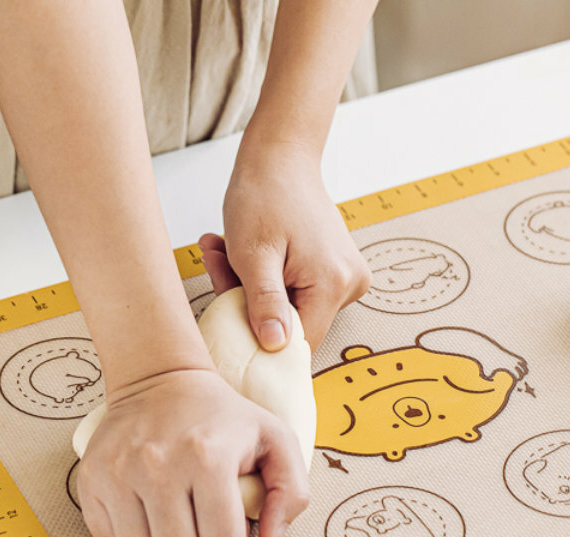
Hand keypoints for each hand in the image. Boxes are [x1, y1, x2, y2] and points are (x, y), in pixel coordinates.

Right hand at [75, 369, 309, 536]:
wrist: (161, 380)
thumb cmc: (224, 417)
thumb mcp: (276, 440)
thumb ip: (291, 492)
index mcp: (209, 459)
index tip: (225, 516)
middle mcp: (158, 467)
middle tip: (197, 522)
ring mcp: (119, 474)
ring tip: (172, 521)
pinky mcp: (91, 479)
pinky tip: (144, 511)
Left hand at [202, 144, 369, 351]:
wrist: (282, 157)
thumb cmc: (264, 196)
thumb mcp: (254, 255)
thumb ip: (265, 305)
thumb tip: (274, 348)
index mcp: (333, 284)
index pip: (298, 342)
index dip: (259, 336)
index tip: (228, 306)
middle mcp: (350, 285)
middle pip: (293, 323)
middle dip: (249, 304)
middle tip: (219, 265)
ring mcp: (347, 277)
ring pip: (290, 306)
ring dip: (252, 288)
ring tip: (226, 251)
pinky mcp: (336, 270)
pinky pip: (297, 290)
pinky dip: (267, 278)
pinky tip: (244, 253)